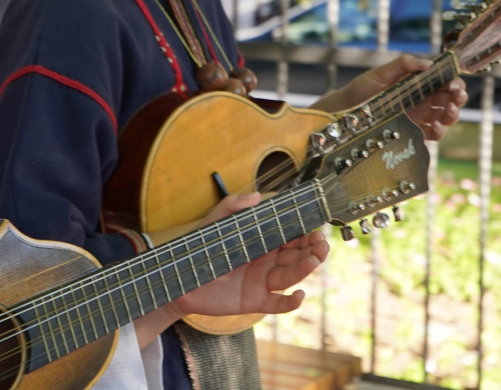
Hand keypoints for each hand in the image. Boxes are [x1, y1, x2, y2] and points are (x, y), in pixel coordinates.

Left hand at [134, 194, 328, 347]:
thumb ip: (232, 206)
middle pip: (296, 256)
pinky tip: (299, 295)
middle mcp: (266, 263)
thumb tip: (257, 196)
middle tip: (321, 242)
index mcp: (261, 243)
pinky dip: (290, 302)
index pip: (289, 237)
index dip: (304, 233)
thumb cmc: (199, 248)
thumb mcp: (214, 222)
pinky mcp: (254, 301)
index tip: (316, 227)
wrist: (179, 279)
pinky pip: (277, 304)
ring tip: (315, 258)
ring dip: (305, 268)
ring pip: (290, 276)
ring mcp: (261, 282)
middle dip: (312, 249)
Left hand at [313, 55, 466, 140]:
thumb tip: (427, 62)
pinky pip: (432, 134)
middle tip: (457, 95)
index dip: (455, 82)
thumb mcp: (382, 73)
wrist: (347, 108)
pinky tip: (436, 127)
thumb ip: (403, 64)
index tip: (454, 83)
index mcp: (420, 84)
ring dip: (453, 115)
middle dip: (459, 97)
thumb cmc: (365, 87)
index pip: (446, 82)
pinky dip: (439, 131)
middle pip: (450, 99)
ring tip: (449, 110)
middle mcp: (424, 100)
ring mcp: (420, 117)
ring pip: (446, 117)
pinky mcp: (413, 131)